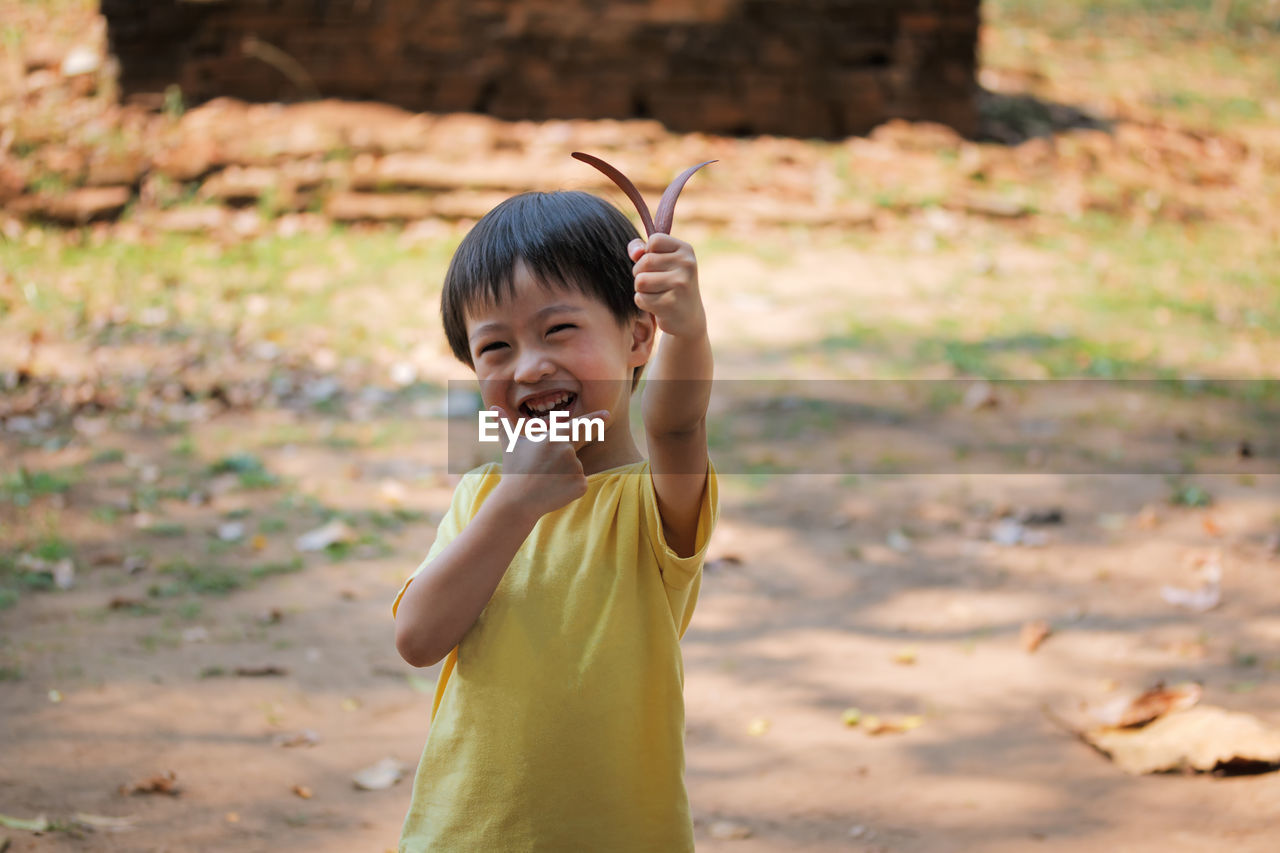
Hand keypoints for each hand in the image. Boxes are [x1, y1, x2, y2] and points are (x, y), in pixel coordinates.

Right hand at [489, 404, 610, 521]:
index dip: (594, 419)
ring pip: (576, 469)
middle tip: (543, 471)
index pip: (578, 425)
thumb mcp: (510, 445)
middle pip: (572, 452)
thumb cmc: (514, 471)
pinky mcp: (581, 485)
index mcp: (554, 437)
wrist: (517, 501)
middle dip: (561, 461)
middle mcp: (567, 450)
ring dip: (564, 475)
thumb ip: (505, 424)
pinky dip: (570, 489)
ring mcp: (575, 468)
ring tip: (546, 482)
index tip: (607, 414)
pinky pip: (580, 484)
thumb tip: (493, 408)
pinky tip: (555, 491)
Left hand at [629, 233, 705, 338]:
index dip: (647, 253)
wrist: (688, 317)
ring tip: (657, 294)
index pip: (654, 240)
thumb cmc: (669, 284)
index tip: (658, 265)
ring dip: (641, 289)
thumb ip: (643, 249)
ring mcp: (680, 284)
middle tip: (656, 283)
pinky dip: (643, 303)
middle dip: (642, 273)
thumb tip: (635, 253)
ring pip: (640, 280)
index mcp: (686, 250)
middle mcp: (686, 264)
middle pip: (644, 261)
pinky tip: (658, 306)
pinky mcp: (671, 304)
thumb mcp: (661, 261)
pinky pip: (641, 298)